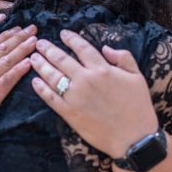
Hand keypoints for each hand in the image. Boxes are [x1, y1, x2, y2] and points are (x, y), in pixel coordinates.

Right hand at [0, 25, 36, 134]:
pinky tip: (29, 62)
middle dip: (17, 38)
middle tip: (32, 28)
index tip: (14, 29)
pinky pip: (7, 82)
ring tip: (35, 40)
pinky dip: (19, 71)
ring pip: (6, 63)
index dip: (3, 37)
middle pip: (0, 51)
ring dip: (22, 50)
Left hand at [30, 29, 158, 158]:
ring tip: (33, 58)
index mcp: (102, 69)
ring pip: (52, 76)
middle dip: (48, 49)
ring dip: (41, 65)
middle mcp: (85, 79)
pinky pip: (50, 98)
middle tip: (39, 43)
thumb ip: (123, 58)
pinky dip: (40, 88)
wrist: (133, 138)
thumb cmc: (138, 107)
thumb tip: (105, 48)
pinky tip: (35, 81)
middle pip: (61, 59)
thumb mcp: (137, 77)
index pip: (82, 47)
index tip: (62, 33)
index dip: (70, 38)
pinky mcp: (69, 113)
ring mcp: (75, 96)